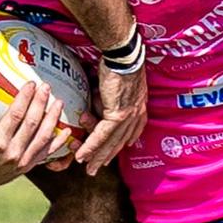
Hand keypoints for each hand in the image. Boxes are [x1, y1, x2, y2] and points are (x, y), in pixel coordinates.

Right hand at [0, 81, 67, 194]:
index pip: (16, 115)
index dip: (25, 98)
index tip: (31, 84)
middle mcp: (13, 152)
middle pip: (33, 123)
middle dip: (41, 103)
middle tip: (46, 87)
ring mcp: (22, 161)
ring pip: (43, 136)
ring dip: (53, 118)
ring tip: (59, 102)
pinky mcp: (28, 167)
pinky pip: (46, 153)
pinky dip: (59, 142)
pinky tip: (67, 131)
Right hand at [75, 59, 146, 174]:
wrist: (124, 54)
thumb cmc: (119, 61)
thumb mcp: (116, 82)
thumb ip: (109, 95)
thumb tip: (98, 98)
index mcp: (139, 104)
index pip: (131, 129)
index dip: (123, 142)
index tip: (116, 151)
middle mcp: (136, 112)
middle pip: (120, 140)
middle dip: (108, 156)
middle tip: (97, 168)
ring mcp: (128, 115)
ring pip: (111, 141)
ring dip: (98, 157)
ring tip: (88, 169)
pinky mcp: (117, 113)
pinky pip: (102, 134)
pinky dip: (91, 146)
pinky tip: (83, 155)